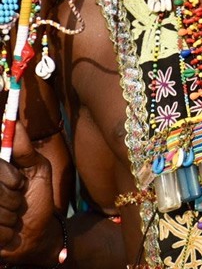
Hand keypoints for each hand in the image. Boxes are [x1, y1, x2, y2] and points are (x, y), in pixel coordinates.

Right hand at [0, 121, 54, 263]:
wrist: (36, 234)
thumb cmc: (37, 198)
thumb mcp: (39, 170)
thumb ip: (26, 149)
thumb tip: (15, 123)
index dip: (8, 177)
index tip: (19, 183)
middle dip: (12, 198)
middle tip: (19, 201)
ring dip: (10, 217)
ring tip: (13, 218)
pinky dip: (5, 234)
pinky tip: (8, 233)